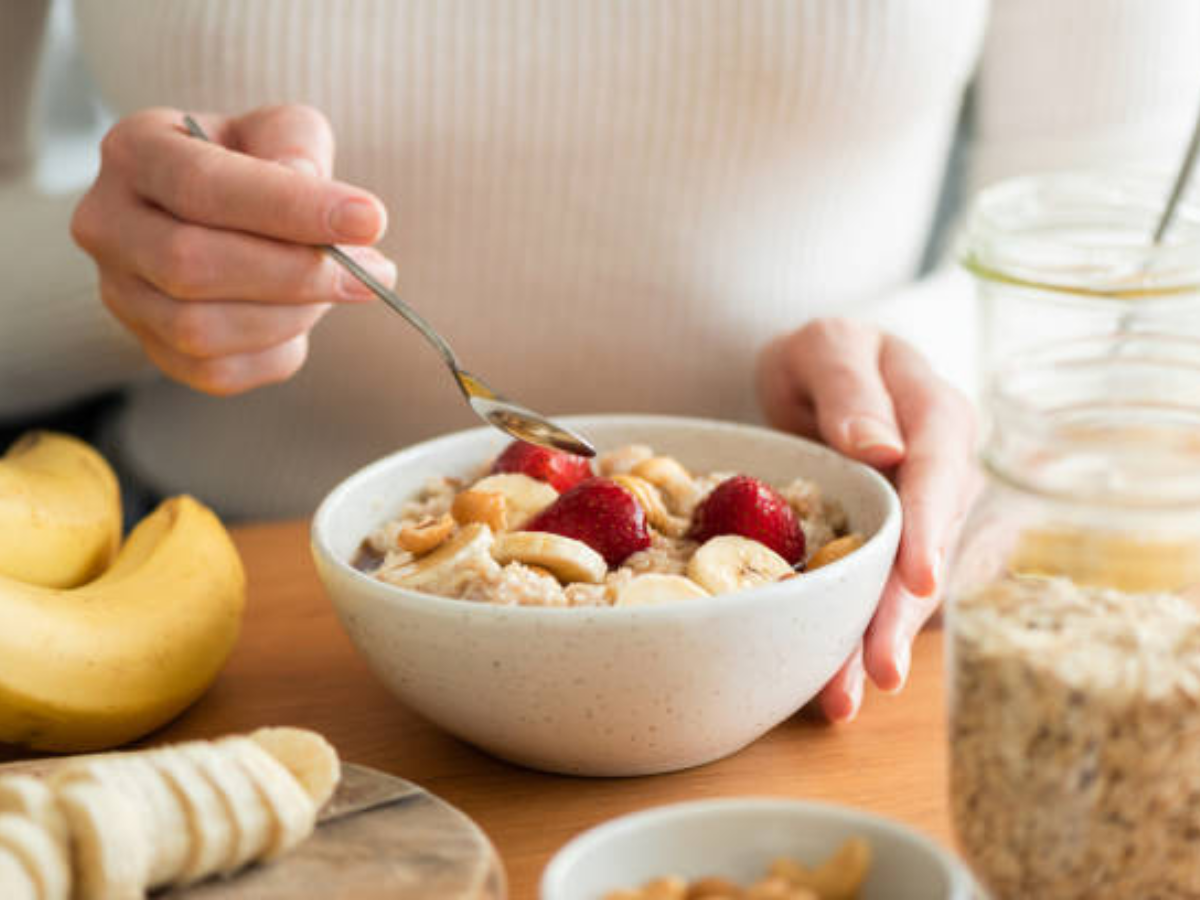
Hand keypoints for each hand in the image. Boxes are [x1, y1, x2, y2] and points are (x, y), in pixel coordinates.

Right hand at [71, 105, 396, 394]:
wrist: (223, 215)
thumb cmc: (256, 166)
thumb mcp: (281, 132)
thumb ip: (298, 148)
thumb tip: (320, 201)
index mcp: (134, 151)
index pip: (203, 186)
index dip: (290, 208)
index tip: (370, 220)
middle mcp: (108, 224)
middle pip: (191, 266)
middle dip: (296, 274)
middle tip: (374, 270)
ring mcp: (121, 294)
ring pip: (201, 330)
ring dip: (292, 315)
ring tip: (343, 287)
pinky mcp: (152, 349)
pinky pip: (219, 372)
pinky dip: (278, 350)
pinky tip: (304, 318)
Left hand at [756, 318, 977, 721]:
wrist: (818, 377)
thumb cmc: (825, 355)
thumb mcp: (826, 345)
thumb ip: (849, 385)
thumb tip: (883, 447)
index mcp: (937, 416)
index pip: (940, 474)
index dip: (931, 528)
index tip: (918, 579)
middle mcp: (943, 475)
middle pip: (930, 548)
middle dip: (903, 613)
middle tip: (880, 670)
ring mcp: (922, 519)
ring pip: (907, 586)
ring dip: (877, 642)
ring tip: (843, 699)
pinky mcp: (894, 550)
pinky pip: (880, 595)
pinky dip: (855, 637)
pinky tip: (832, 683)